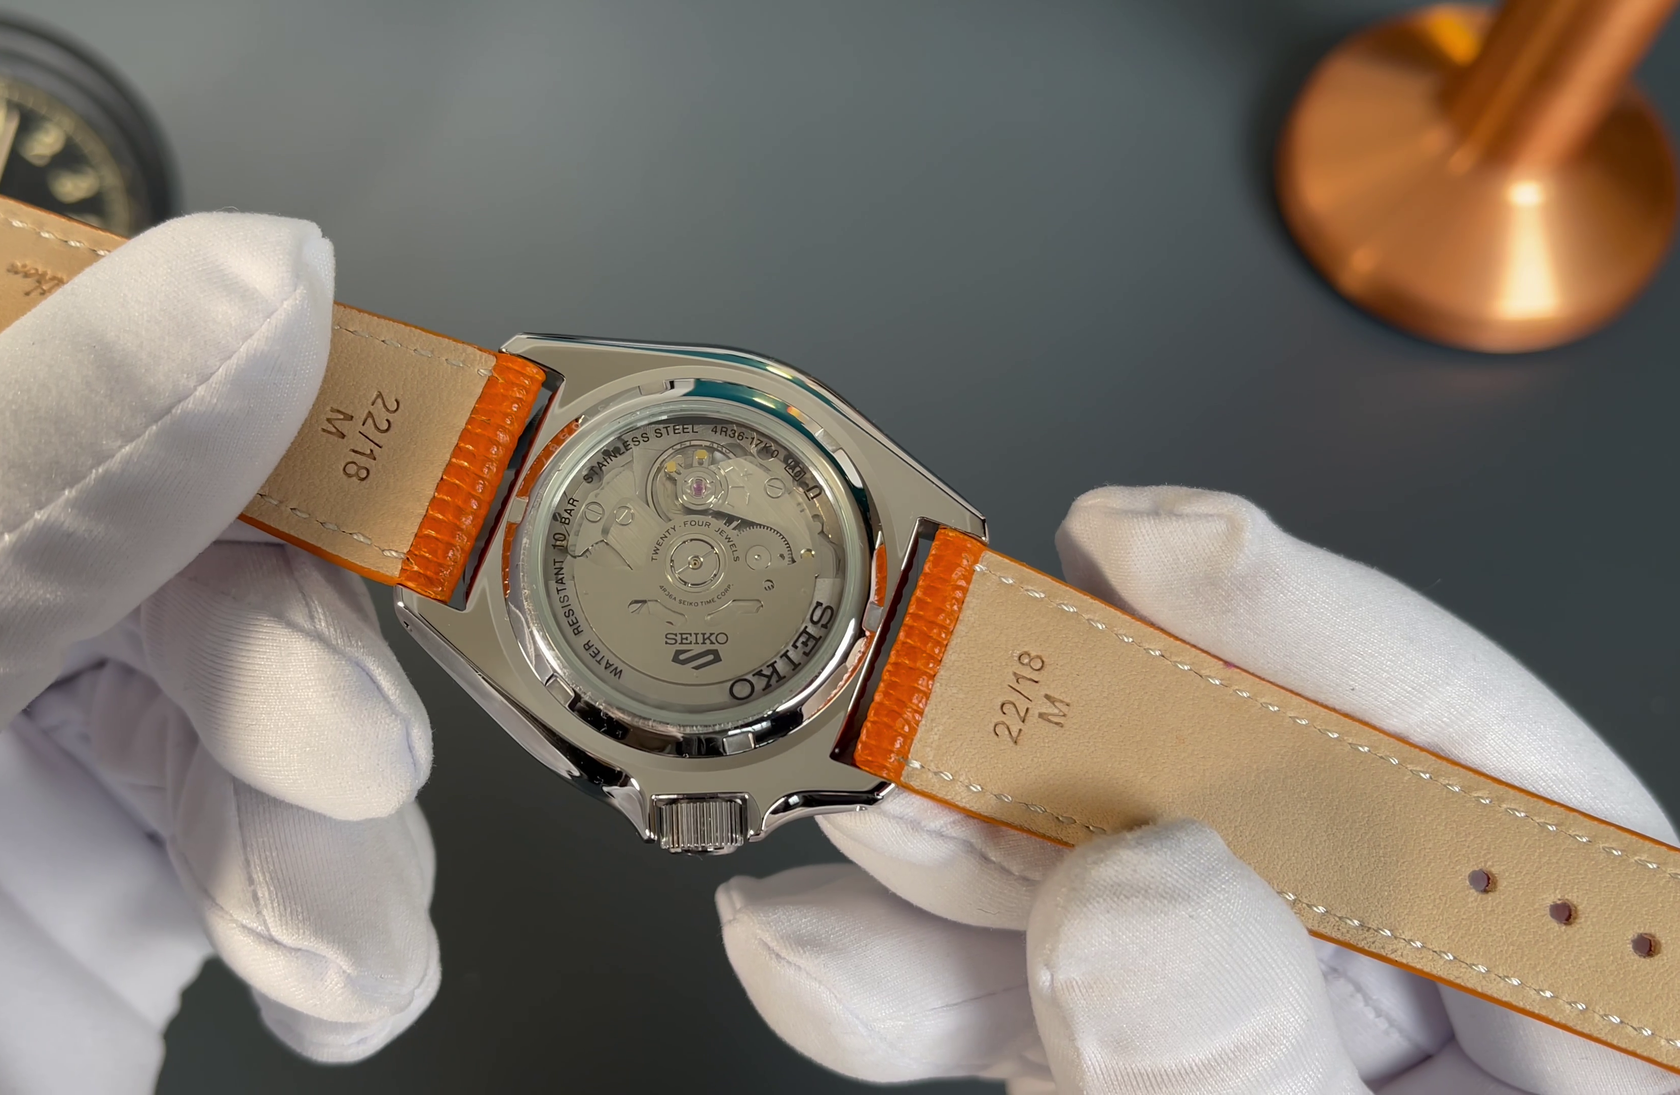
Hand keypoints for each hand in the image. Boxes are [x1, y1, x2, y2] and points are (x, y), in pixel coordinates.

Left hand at [0, 215, 436, 1092]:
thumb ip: (12, 499)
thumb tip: (252, 286)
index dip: (144, 339)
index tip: (312, 380)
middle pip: (157, 501)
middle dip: (270, 648)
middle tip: (334, 756)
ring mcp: (1, 735)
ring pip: (247, 670)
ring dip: (326, 808)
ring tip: (326, 930)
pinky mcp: (107, 869)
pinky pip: (276, 819)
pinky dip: (342, 899)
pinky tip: (332, 975)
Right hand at [719, 486, 1679, 1093]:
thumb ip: (1251, 1069)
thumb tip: (1137, 888)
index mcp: (1609, 1020)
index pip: (1488, 773)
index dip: (1316, 627)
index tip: (1150, 539)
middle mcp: (1446, 1024)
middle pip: (1265, 826)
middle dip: (1066, 752)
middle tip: (939, 680)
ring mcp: (1292, 1052)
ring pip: (1112, 920)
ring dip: (943, 874)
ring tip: (844, 826)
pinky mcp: (1164, 1087)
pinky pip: (1040, 1016)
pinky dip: (919, 987)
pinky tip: (825, 948)